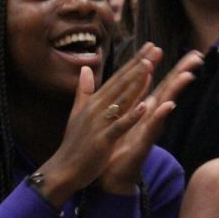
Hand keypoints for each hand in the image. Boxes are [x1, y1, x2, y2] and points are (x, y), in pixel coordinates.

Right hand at [34, 44, 161, 207]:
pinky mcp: (102, 140)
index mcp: (93, 102)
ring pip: (121, 100)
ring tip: (150, 66)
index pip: (117, 78)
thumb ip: (83, 91)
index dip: (133, 62)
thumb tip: (85, 69)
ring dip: (135, 83)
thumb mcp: (77, 114)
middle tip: (155, 48)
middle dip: (138, 65)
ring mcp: (99, 123)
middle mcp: (96, 108)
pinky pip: (119, 126)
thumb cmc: (73, 145)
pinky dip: (131, 116)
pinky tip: (144, 106)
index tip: (148, 47)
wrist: (63, 169)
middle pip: (121, 84)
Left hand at [100, 50, 202, 193]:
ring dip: (175, 91)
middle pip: (167, 90)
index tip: (178, 49)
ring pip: (164, 106)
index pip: (157, 83)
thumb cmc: (115, 146)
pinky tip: (167, 105)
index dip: (165, 66)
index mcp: (142, 109)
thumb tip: (136, 76)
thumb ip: (127, 95)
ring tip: (188, 75)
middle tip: (196, 56)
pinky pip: (152, 128)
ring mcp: (148, 130)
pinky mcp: (143, 144)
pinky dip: (159, 116)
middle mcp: (149, 118)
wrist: (109, 176)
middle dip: (181, 73)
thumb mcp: (119, 116)